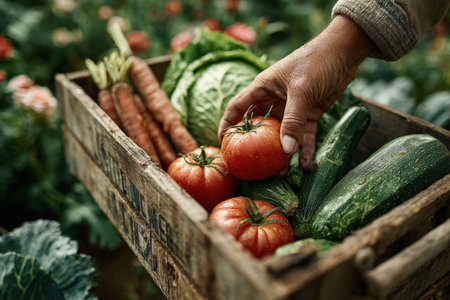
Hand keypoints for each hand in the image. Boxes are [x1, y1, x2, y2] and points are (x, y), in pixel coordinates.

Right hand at [218, 15, 373, 170]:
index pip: (237, 107)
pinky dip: (305, 149)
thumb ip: (293, 121)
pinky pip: (304, 135)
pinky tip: (307, 164)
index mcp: (263, 88)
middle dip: (257, 147)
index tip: (222, 143)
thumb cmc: (317, 61)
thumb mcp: (302, 90)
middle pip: (260, 127)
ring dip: (283, 153)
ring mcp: (292, 108)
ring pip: (283, 135)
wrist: (345, 51)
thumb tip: (285, 151)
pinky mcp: (309, 113)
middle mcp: (274, 99)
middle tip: (254, 166)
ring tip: (282, 173)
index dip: (227, 124)